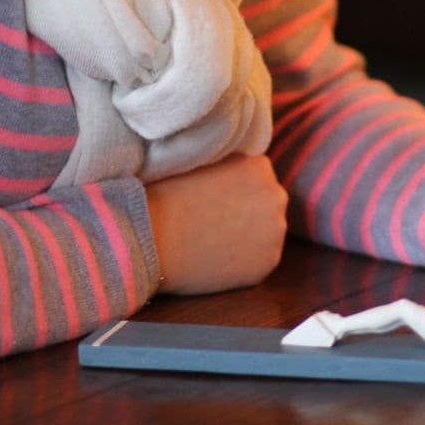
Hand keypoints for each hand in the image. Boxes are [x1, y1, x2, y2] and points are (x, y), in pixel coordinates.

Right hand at [145, 154, 287, 294]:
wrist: (148, 238)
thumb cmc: (165, 197)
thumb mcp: (202, 161)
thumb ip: (228, 163)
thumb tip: (236, 168)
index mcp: (260, 166)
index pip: (256, 176)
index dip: (233, 188)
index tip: (213, 197)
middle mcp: (276, 196)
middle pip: (265, 203)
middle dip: (246, 211)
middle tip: (212, 220)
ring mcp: (276, 232)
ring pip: (265, 232)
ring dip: (247, 236)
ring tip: (211, 239)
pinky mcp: (268, 262)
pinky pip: (259, 260)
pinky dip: (243, 262)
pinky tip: (216, 258)